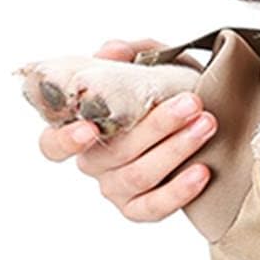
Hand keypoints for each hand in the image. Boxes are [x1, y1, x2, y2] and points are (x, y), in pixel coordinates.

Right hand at [38, 41, 216, 221]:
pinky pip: (155, 206)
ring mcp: (115, 188)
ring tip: (207, 125)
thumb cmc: (162, 93)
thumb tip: (114, 51)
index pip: (52, 145)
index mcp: (80, 130)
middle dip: (157, 126)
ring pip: (139, 175)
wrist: (198, 121)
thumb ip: (129, 54)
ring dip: (177, 149)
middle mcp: (93, 162)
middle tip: (192, 103)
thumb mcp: (147, 66)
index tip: (87, 128)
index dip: (66, 140)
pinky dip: (180, 189)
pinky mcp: (140, 209)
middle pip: (114, 153)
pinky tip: (202, 170)